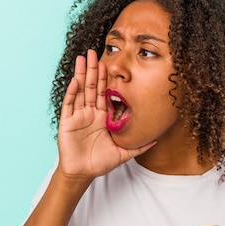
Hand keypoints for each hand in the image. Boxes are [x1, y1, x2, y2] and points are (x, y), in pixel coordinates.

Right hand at [57, 49, 155, 178]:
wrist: (82, 173)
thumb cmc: (100, 163)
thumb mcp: (124, 153)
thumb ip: (139, 146)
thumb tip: (157, 140)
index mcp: (102, 117)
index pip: (104, 93)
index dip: (106, 79)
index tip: (110, 64)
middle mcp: (90, 113)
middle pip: (92, 87)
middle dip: (94, 70)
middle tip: (95, 52)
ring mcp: (78, 116)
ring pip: (80, 91)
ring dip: (82, 74)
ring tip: (83, 58)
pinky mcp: (67, 122)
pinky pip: (70, 104)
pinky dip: (72, 91)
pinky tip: (76, 79)